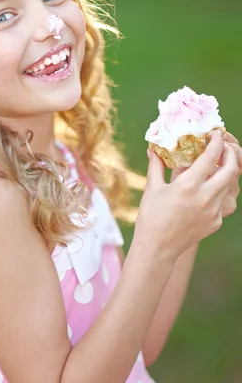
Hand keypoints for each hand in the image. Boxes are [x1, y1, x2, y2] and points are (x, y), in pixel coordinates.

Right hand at [134, 131, 238, 262]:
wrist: (157, 248)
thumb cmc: (151, 217)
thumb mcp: (152, 188)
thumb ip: (156, 165)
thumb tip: (153, 149)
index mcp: (189, 186)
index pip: (211, 157)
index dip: (216, 142)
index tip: (216, 134)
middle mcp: (205, 197)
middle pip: (231, 169)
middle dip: (231, 155)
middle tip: (223, 148)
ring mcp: (213, 211)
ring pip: (229, 185)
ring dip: (225, 173)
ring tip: (215, 167)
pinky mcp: (216, 222)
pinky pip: (223, 201)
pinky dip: (218, 191)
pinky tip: (206, 189)